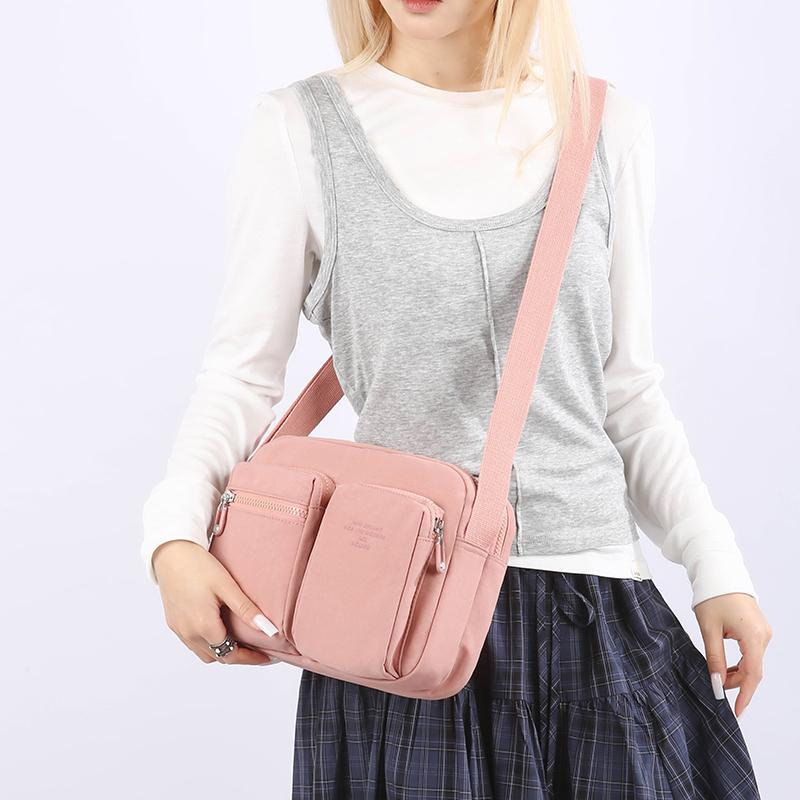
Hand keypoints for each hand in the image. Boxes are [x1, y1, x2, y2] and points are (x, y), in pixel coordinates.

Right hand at [152, 539, 279, 665]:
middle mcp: (188, 633)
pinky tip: (219, 628)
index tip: (266, 656)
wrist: (170, 553)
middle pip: (218, 656)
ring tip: (240, 639)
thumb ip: (246, 611)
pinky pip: (192, 643)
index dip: (250, 658)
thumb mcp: (227, 586)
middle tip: (256, 647)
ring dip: (222, 651)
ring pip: (204, 653)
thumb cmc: (197, 566)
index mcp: (203, 626)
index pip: (231, 655)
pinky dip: (208, 643)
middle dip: (238, 655)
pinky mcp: (173, 623)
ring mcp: (179, 629)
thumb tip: (268, 630)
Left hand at [694, 592, 771, 717]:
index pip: (752, 674)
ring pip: (752, 663)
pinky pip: (751, 653)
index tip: (736, 711)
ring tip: (716, 677)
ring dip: (736, 673)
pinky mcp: (758, 630)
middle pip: (752, 670)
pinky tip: (725, 667)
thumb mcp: (708, 629)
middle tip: (716, 690)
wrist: (719, 573)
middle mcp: (763, 636)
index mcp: (754, 636)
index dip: (744, 695)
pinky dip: (739, 663)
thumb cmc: (713, 597)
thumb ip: (714, 658)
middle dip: (735, 683)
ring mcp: (763, 633)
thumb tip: (716, 683)